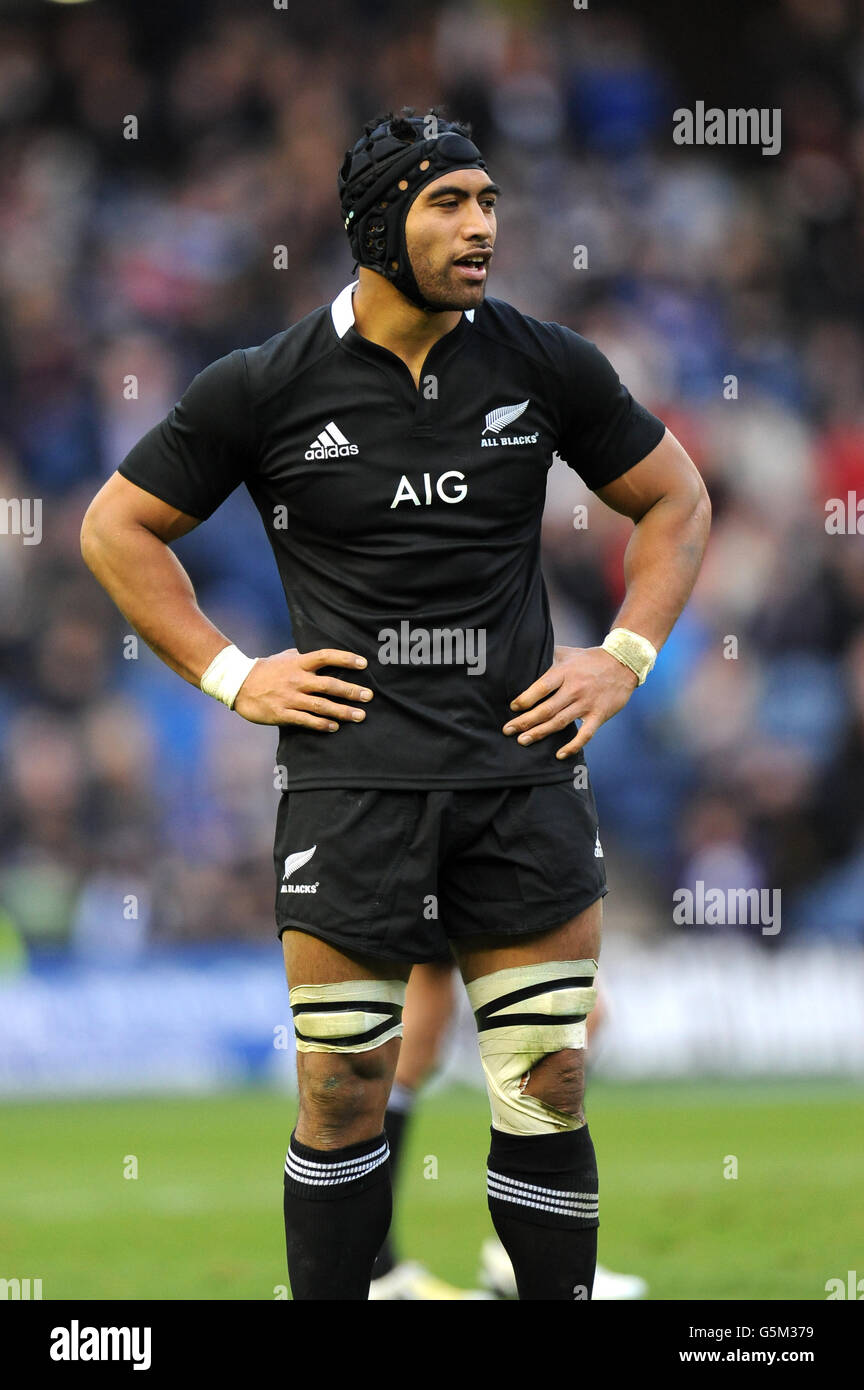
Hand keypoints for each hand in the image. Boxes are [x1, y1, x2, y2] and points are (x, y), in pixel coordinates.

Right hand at [233, 647, 372, 728]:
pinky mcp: (282, 714)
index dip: (345, 659)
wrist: (238, 684)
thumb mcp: (285, 657)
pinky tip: (335, 727)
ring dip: (342, 711)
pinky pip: (306, 720)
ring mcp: (290, 698)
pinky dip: (322, 724)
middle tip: (369, 696)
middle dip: (351, 691)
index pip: (326, 656)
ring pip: (321, 705)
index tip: (364, 663)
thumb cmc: (265, 669)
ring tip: (360, 716)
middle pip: (329, 685)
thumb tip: (323, 656)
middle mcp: (297, 680)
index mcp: (298, 663)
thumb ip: (304, 656)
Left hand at [502, 643, 637, 759]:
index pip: (541, 687)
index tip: (513, 708)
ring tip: (522, 740)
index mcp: (565, 672)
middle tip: (508, 730)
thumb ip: (548, 656)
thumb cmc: (591, 658)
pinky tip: (559, 755)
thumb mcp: (568, 652)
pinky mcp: (599, 715)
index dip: (525, 699)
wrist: (624, 662)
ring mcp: (587, 703)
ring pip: (560, 722)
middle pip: (546, 708)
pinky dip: (573, 746)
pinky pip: (585, 734)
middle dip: (525, 721)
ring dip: (540, 733)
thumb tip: (525, 658)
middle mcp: (575, 688)